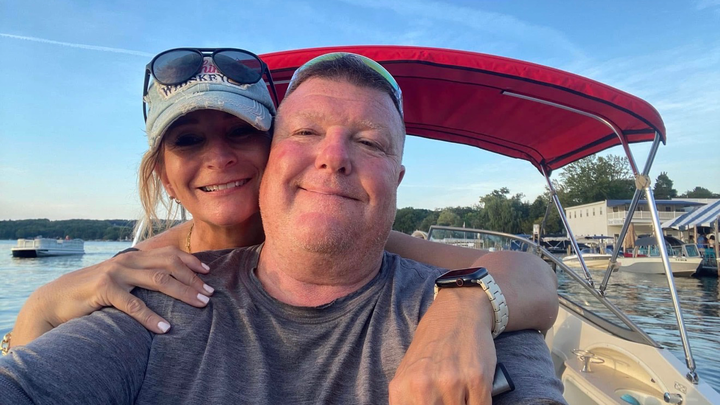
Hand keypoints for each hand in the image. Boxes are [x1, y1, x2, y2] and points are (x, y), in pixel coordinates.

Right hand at [12, 246, 212, 346]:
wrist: (57, 298)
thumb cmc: (94, 291)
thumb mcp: (121, 279)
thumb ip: (141, 276)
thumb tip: (169, 283)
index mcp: (135, 256)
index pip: (169, 254)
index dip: (191, 261)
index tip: (209, 273)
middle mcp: (128, 260)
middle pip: (169, 265)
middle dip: (193, 279)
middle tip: (210, 294)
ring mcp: (116, 272)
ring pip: (158, 280)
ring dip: (183, 293)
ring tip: (200, 305)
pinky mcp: (104, 289)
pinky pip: (133, 304)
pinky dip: (151, 317)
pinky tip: (164, 328)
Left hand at [389, 288, 495, 403]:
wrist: (457, 312)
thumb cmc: (432, 345)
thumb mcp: (408, 373)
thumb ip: (407, 401)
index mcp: (402, 389)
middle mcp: (424, 387)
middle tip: (450, 399)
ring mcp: (451, 383)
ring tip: (461, 395)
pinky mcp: (477, 380)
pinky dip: (479, 404)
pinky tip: (475, 397)